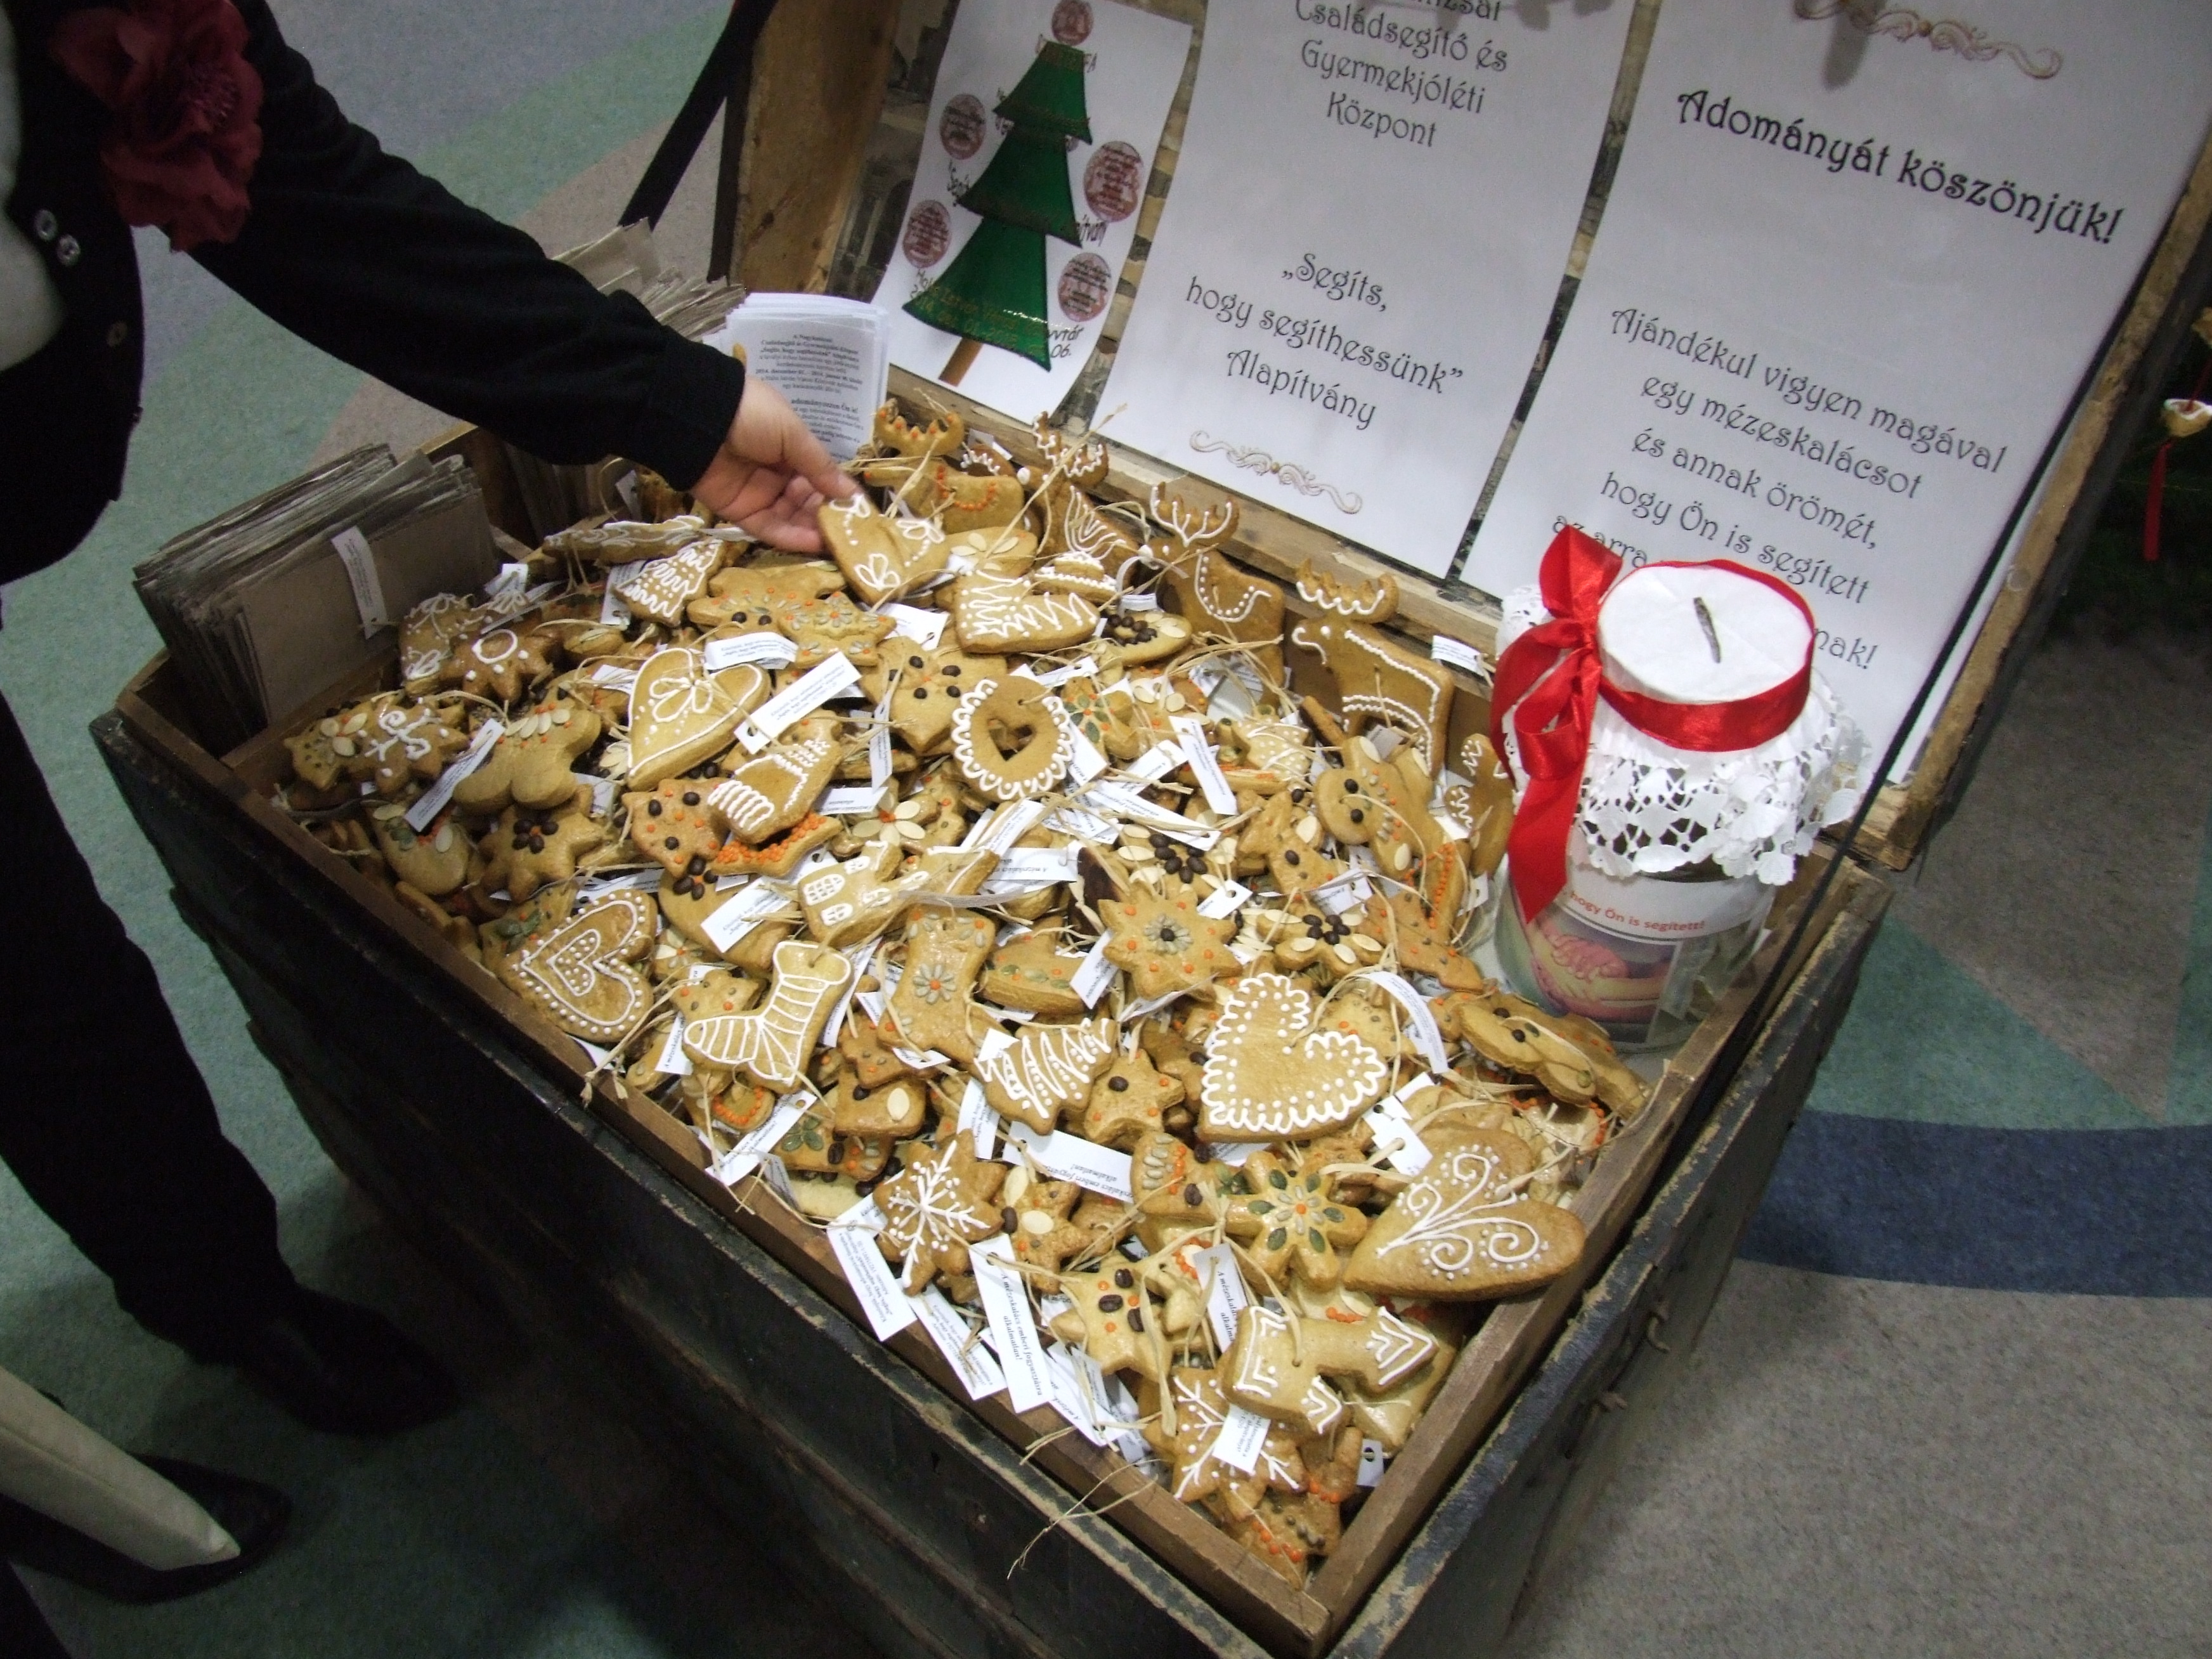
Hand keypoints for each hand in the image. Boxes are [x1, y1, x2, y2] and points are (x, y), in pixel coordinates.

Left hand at [689, 377, 858, 550]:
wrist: (699, 419)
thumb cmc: (752, 415)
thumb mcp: (793, 434)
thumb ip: (820, 467)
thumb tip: (852, 494)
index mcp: (790, 450)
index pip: (819, 478)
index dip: (838, 495)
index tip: (860, 512)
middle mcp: (776, 474)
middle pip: (807, 502)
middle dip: (830, 518)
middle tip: (854, 535)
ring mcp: (758, 495)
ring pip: (791, 519)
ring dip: (815, 532)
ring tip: (840, 544)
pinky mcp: (740, 513)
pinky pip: (770, 529)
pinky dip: (791, 538)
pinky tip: (815, 544)